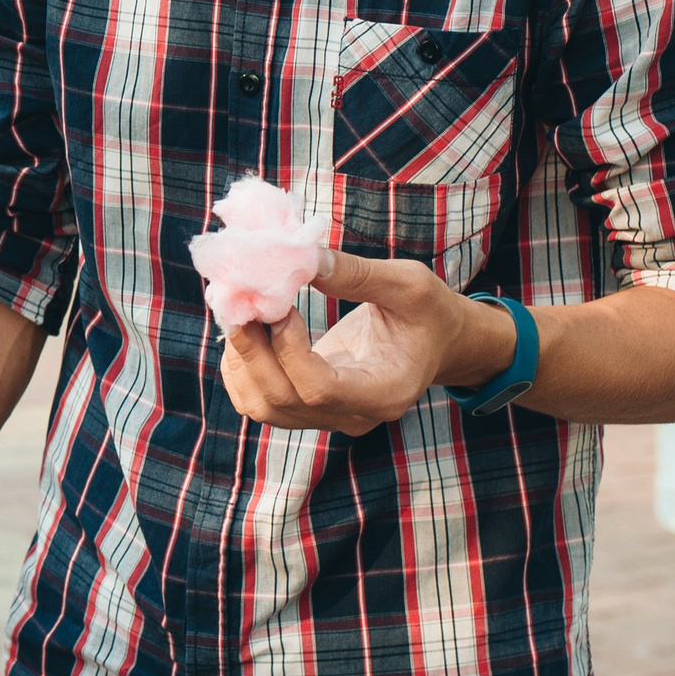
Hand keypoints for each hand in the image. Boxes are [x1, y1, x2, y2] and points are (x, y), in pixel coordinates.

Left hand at [220, 250, 516, 433]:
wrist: (434, 341)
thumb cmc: (428, 312)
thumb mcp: (409, 285)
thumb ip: (358, 274)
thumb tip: (303, 258)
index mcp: (386, 392)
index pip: (320, 389)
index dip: (288, 349)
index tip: (281, 306)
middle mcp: (354, 416)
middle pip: (282, 400)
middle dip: (252, 350)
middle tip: (241, 301)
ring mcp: (329, 417)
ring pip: (262, 407)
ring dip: (239, 360)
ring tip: (240, 311)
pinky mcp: (308, 407)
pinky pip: (259, 400)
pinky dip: (240, 368)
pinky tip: (246, 329)